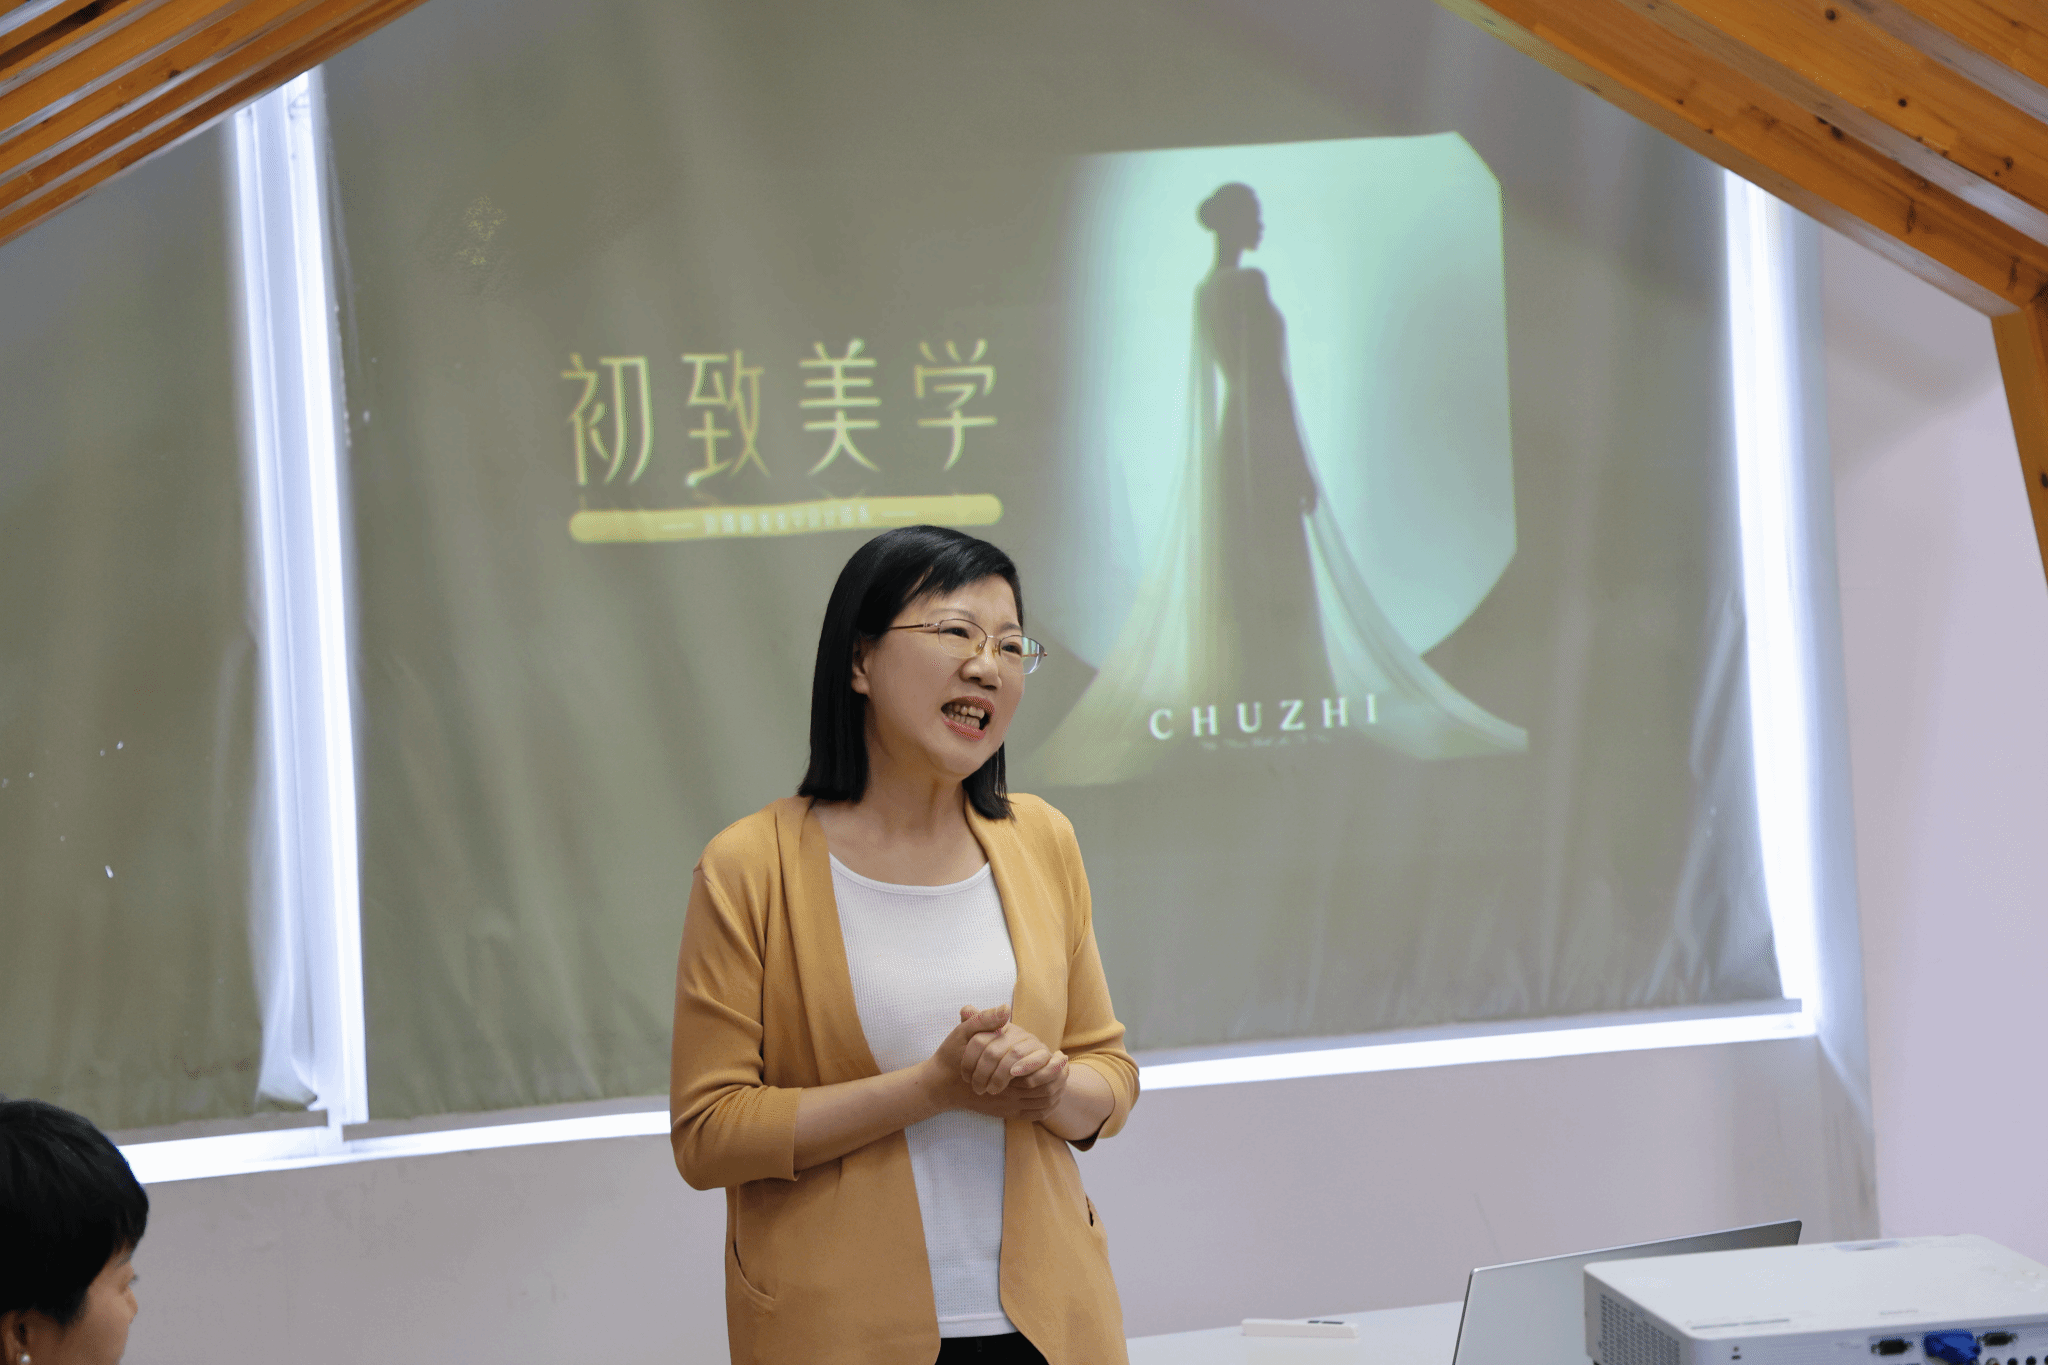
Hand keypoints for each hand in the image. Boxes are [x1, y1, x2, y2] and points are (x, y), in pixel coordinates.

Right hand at [920, 1006, 1069, 1121]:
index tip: (1062, 1055)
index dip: (1052, 1065)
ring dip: (1055, 1092)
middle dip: (1059, 1079)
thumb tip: (1005, 1009)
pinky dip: (1046, 1106)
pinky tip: (1052, 1095)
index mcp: (1000, 1071)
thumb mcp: (964, 1033)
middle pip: (1042, 1090)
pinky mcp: (1004, 1112)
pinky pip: (1032, 1114)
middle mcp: (1005, 1091)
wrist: (940, 1085)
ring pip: (1040, 1103)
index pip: (1035, 1071)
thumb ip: (984, 1020)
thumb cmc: (951, 1056)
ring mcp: (1006, 1104)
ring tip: (1064, 1079)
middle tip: (1068, 1066)